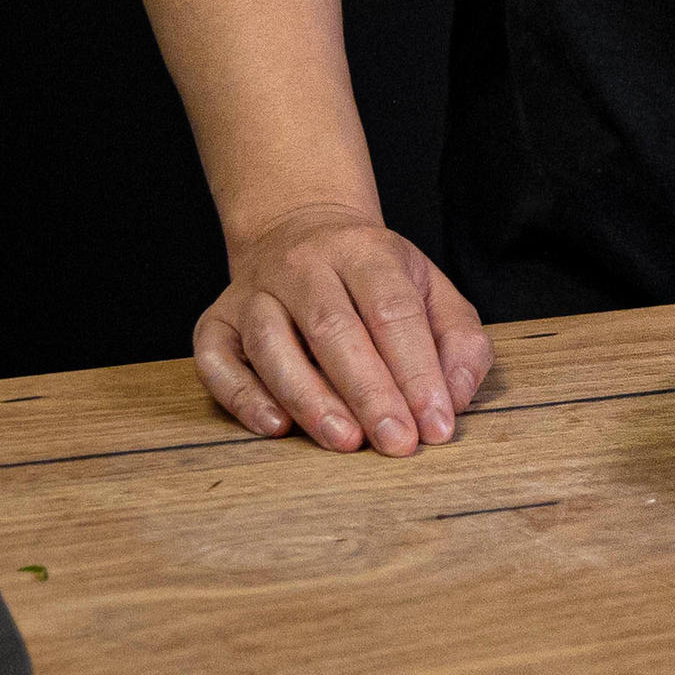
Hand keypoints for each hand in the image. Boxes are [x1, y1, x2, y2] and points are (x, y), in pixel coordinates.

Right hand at [195, 201, 487, 452]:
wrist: (299, 231)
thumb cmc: (375, 280)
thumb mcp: (430, 290)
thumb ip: (458, 340)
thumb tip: (455, 398)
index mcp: (364, 251)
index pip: (392, 310)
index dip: (417, 371)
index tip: (436, 424)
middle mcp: (303, 267)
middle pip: (333, 328)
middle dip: (369, 392)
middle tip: (396, 443)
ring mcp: (253, 293)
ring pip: (273, 344)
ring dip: (310, 398)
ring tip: (346, 440)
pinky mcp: (216, 322)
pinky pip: (218, 360)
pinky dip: (243, 396)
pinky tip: (276, 426)